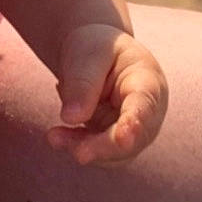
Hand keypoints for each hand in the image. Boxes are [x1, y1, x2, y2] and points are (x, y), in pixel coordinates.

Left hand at [49, 23, 167, 165]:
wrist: (92, 55)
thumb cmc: (96, 48)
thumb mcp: (87, 55)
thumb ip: (82, 83)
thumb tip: (72, 118)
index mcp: (147, 81)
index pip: (144, 104)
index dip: (136, 122)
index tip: (123, 138)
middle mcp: (147, 111)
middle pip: (133, 138)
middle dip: (105, 147)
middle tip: (79, 154)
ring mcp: (132, 130)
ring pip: (114, 152)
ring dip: (84, 148)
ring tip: (54, 137)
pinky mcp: (112, 141)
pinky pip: (96, 151)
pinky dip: (75, 145)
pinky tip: (56, 136)